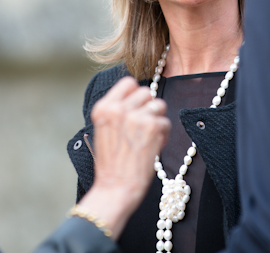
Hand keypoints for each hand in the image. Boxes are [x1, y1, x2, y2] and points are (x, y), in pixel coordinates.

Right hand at [76, 77, 169, 238]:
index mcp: (103, 108)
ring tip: (148, 137)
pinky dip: (163, 135)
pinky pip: (166, 122)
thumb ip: (117, 110)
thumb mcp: (104, 130)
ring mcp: (136, 116)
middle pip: (147, 92)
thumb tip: (140, 95)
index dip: (136, 94)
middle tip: (144, 126)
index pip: (128, 82)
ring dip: (157, 120)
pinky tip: (152, 147)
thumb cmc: (111, 163)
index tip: (137, 107)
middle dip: (149, 108)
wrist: (115, 188)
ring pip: (159, 105)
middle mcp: (119, 108)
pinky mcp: (152, 127)